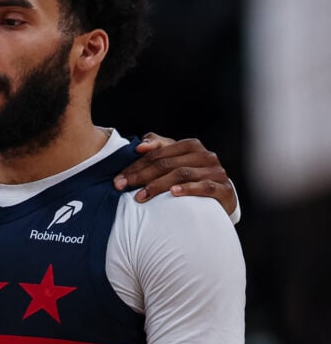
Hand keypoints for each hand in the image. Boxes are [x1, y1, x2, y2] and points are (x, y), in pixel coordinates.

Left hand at [113, 133, 236, 214]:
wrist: (220, 198)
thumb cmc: (191, 177)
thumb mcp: (174, 160)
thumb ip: (158, 148)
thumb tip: (140, 145)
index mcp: (191, 146)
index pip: (158, 154)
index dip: (136, 165)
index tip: (119, 178)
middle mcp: (205, 156)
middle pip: (167, 164)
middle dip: (141, 176)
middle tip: (122, 187)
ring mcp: (216, 172)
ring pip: (182, 174)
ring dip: (158, 185)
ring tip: (140, 196)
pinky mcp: (224, 189)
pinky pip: (204, 187)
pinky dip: (187, 189)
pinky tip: (173, 193)